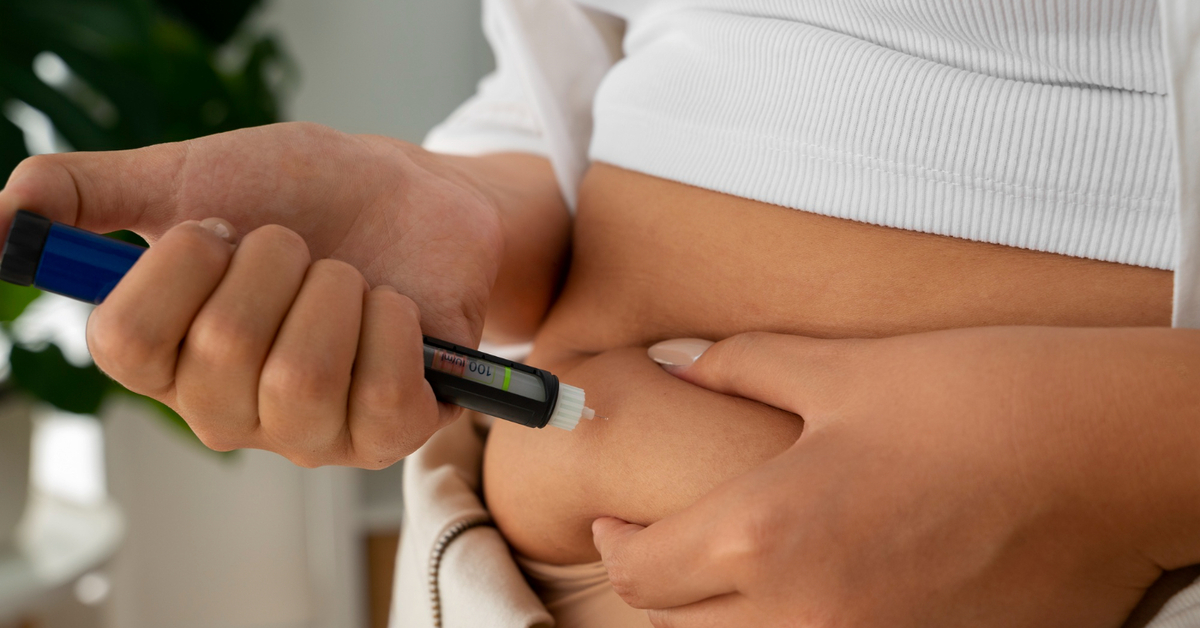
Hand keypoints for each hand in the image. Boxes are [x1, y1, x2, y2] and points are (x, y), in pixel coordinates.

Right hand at [0, 122, 564, 466]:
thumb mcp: (187, 176)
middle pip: (222, 347)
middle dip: (275, 260)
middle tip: (301, 248)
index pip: (122, 343)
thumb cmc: (302, 195)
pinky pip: (379, 391)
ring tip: (348, 277)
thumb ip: (85, 193)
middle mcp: (228, 411)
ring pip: (300, 373)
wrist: (411, 198)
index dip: (180, 267)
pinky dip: (391, 322)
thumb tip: (1, 223)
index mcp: (165, 359)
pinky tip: (392, 308)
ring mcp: (308, 434)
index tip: (220, 228)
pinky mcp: (386, 435)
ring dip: (335, 289)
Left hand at [593, 328, 1199, 626]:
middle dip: (658, 585)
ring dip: (719, 619)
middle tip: (665, 542)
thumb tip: (671, 363)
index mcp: (766, 535)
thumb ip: (737, 367)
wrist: (1112, 456)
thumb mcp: (842, 370)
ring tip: (732, 570)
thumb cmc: (980, 400)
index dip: (615, 542)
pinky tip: (813, 592)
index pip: (641, 570)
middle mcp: (804, 618)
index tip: (616, 521)